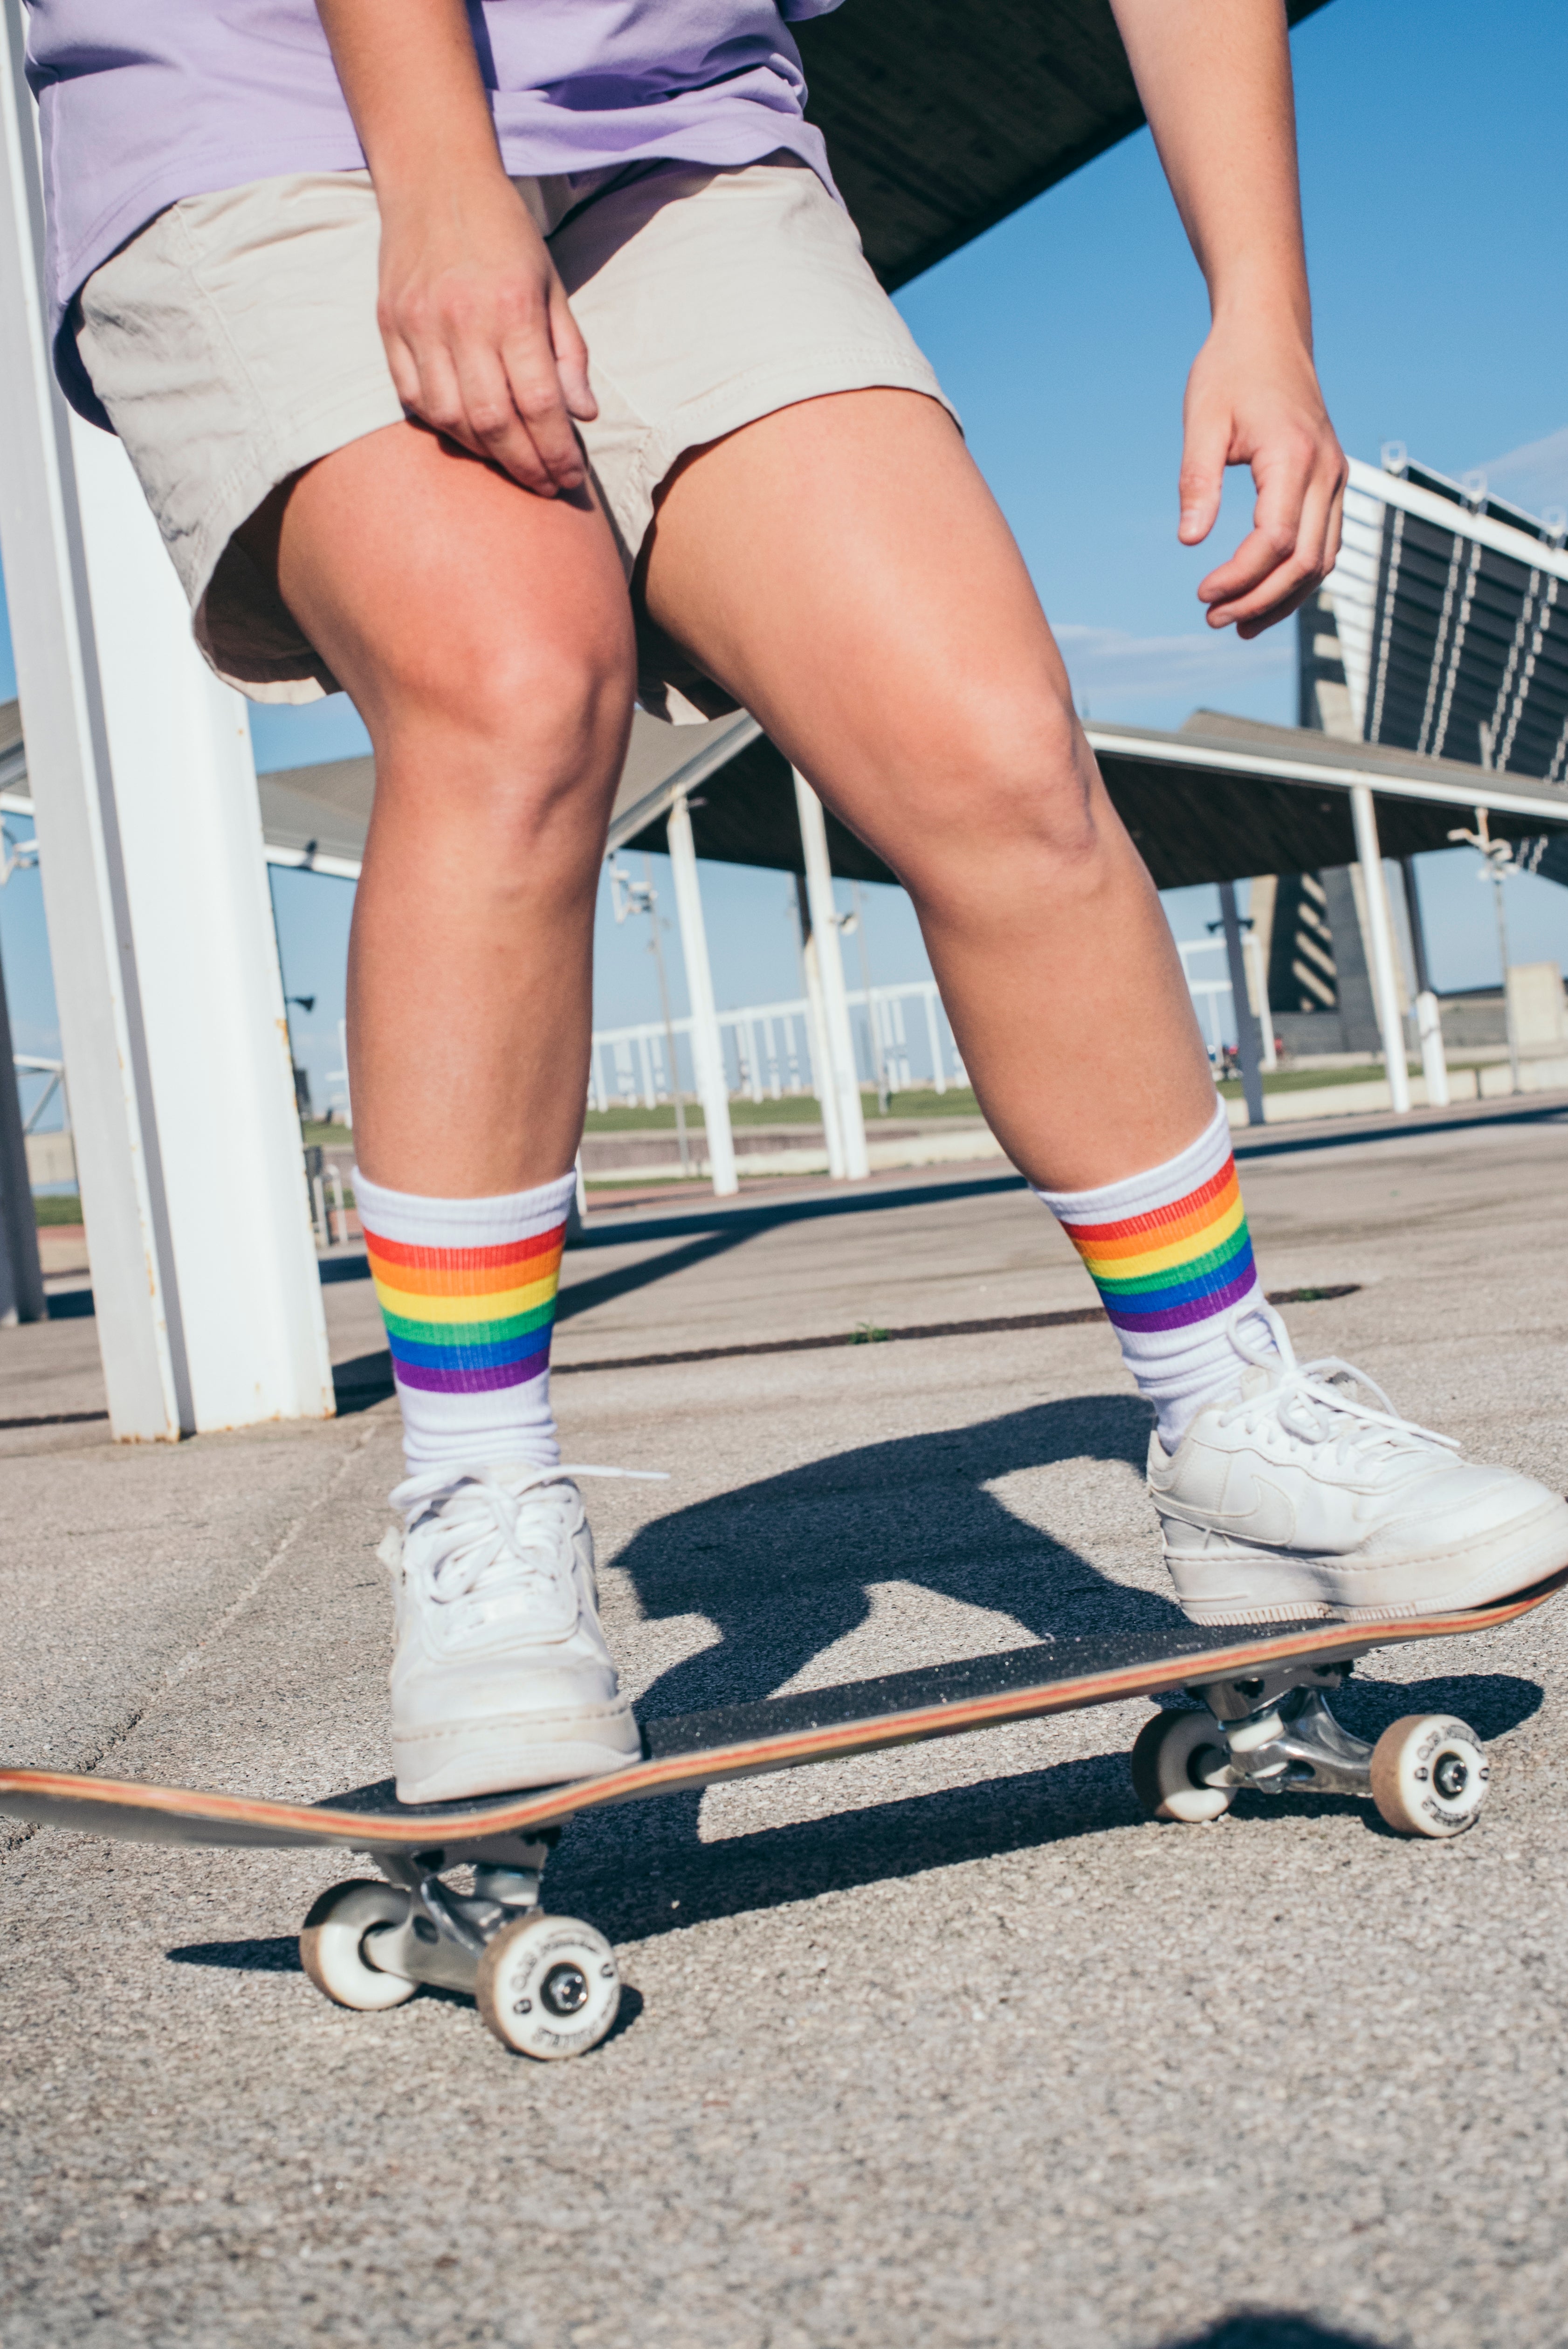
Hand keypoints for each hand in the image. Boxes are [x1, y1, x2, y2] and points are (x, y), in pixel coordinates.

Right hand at [375, 167, 596, 495]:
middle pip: (493, 422)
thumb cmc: (504, 232)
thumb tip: (583, 415)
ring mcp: (418, 324)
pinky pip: (414, 398)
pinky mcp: (389, 325)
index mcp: (512, 308)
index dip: (557, 451)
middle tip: (546, 484)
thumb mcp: (552, 284)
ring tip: (511, 461)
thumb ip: (569, 353)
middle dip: (524, 464)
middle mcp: (462, 320)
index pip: (539, 404)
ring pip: (450, 419)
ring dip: (484, 452)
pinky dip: (443, 425)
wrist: (435, 176)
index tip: (570, 477)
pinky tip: (469, 433)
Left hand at [1177, 310, 1347, 637]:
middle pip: (1304, 562)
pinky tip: (1264, 595)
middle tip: (1214, 619)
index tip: (1202, 594)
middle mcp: (1327, 471)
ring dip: (1283, 599)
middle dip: (1259, 600)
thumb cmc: (1230, 371)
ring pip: (1323, 560)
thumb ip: (1197, 481)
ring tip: (1237, 622)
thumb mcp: (1202, 421)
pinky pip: (1325, 543)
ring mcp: (1336, 477)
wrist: (1268, 333)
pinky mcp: (1332, 481)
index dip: (1239, 578)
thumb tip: (1190, 540)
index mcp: (1294, 457)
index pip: (1274, 541)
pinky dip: (1297, 576)